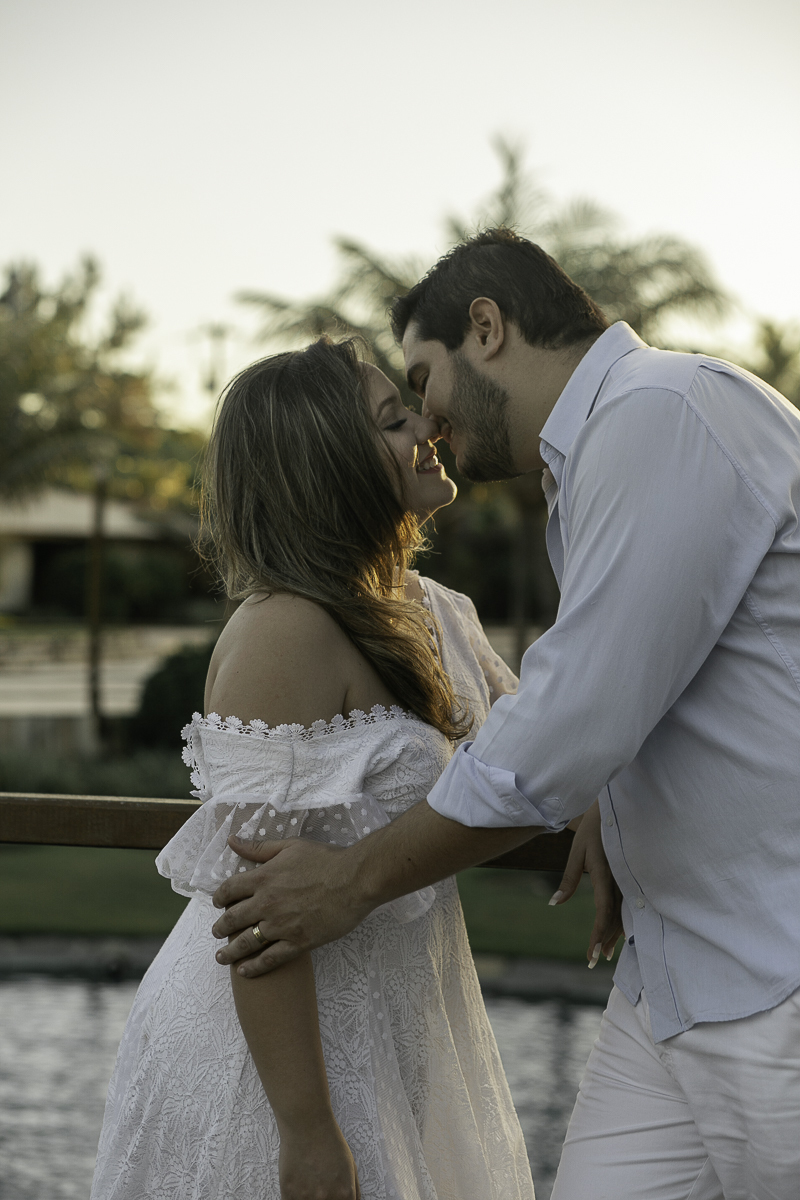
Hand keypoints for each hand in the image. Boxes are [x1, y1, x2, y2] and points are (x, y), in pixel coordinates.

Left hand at [211, 836, 373, 976]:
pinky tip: (244, 971)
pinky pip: (270, 959)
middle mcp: (267, 903)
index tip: (217, 903)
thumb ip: (260, 848)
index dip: (219, 897)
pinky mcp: (298, 942)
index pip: (230, 890)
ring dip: (230, 951)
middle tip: (216, 933)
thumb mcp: (291, 846)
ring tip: (221, 957)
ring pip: (246, 942)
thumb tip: (232, 840)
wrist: (355, 879)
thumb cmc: (326, 859)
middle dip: (220, 928)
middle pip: (233, 919)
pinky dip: (254, 967)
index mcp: (264, 878)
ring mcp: (281, 925)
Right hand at [278, 1117, 360, 1199]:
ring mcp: (306, 1198)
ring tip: (309, 1184)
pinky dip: (295, 1198)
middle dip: (325, 1199)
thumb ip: (354, 1190)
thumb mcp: (351, 1165)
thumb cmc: (330, 1141)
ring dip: (308, 1198)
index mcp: (344, 1194)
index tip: (333, 1196)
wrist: (307, 1124)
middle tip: (320, 1187)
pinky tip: (298, 1185)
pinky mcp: (288, 1193)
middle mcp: (326, 1199)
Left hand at [549, 800, 622, 967]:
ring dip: (616, 933)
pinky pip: (629, 903)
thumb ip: (568, 879)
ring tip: (607, 953)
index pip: (603, 911)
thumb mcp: (576, 852)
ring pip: (625, 912)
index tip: (593, 955)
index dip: (599, 935)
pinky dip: (624, 920)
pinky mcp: (632, 877)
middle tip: (596, 960)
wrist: (614, 810)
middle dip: (606, 941)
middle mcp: (620, 880)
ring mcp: (629, 879)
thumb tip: (553, 904)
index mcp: (605, 874)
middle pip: (616, 917)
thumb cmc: (591, 830)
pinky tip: (622, 932)